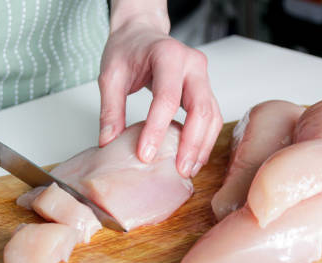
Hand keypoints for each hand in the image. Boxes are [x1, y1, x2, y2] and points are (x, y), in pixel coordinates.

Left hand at [98, 5, 221, 177]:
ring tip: (188, 170)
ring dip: (202, 146)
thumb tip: (109, 142)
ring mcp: (202, 76)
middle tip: (179, 170)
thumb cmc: (128, 49)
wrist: (141, 33)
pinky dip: (204, 139)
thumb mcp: (110, 74)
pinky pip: (211, 117)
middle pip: (200, 109)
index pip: (166, 97)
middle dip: (191, 143)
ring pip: (212, 115)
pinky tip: (193, 158)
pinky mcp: (204, 89)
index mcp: (168, 55)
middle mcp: (192, 64)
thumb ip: (110, 108)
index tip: (145, 154)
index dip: (157, 129)